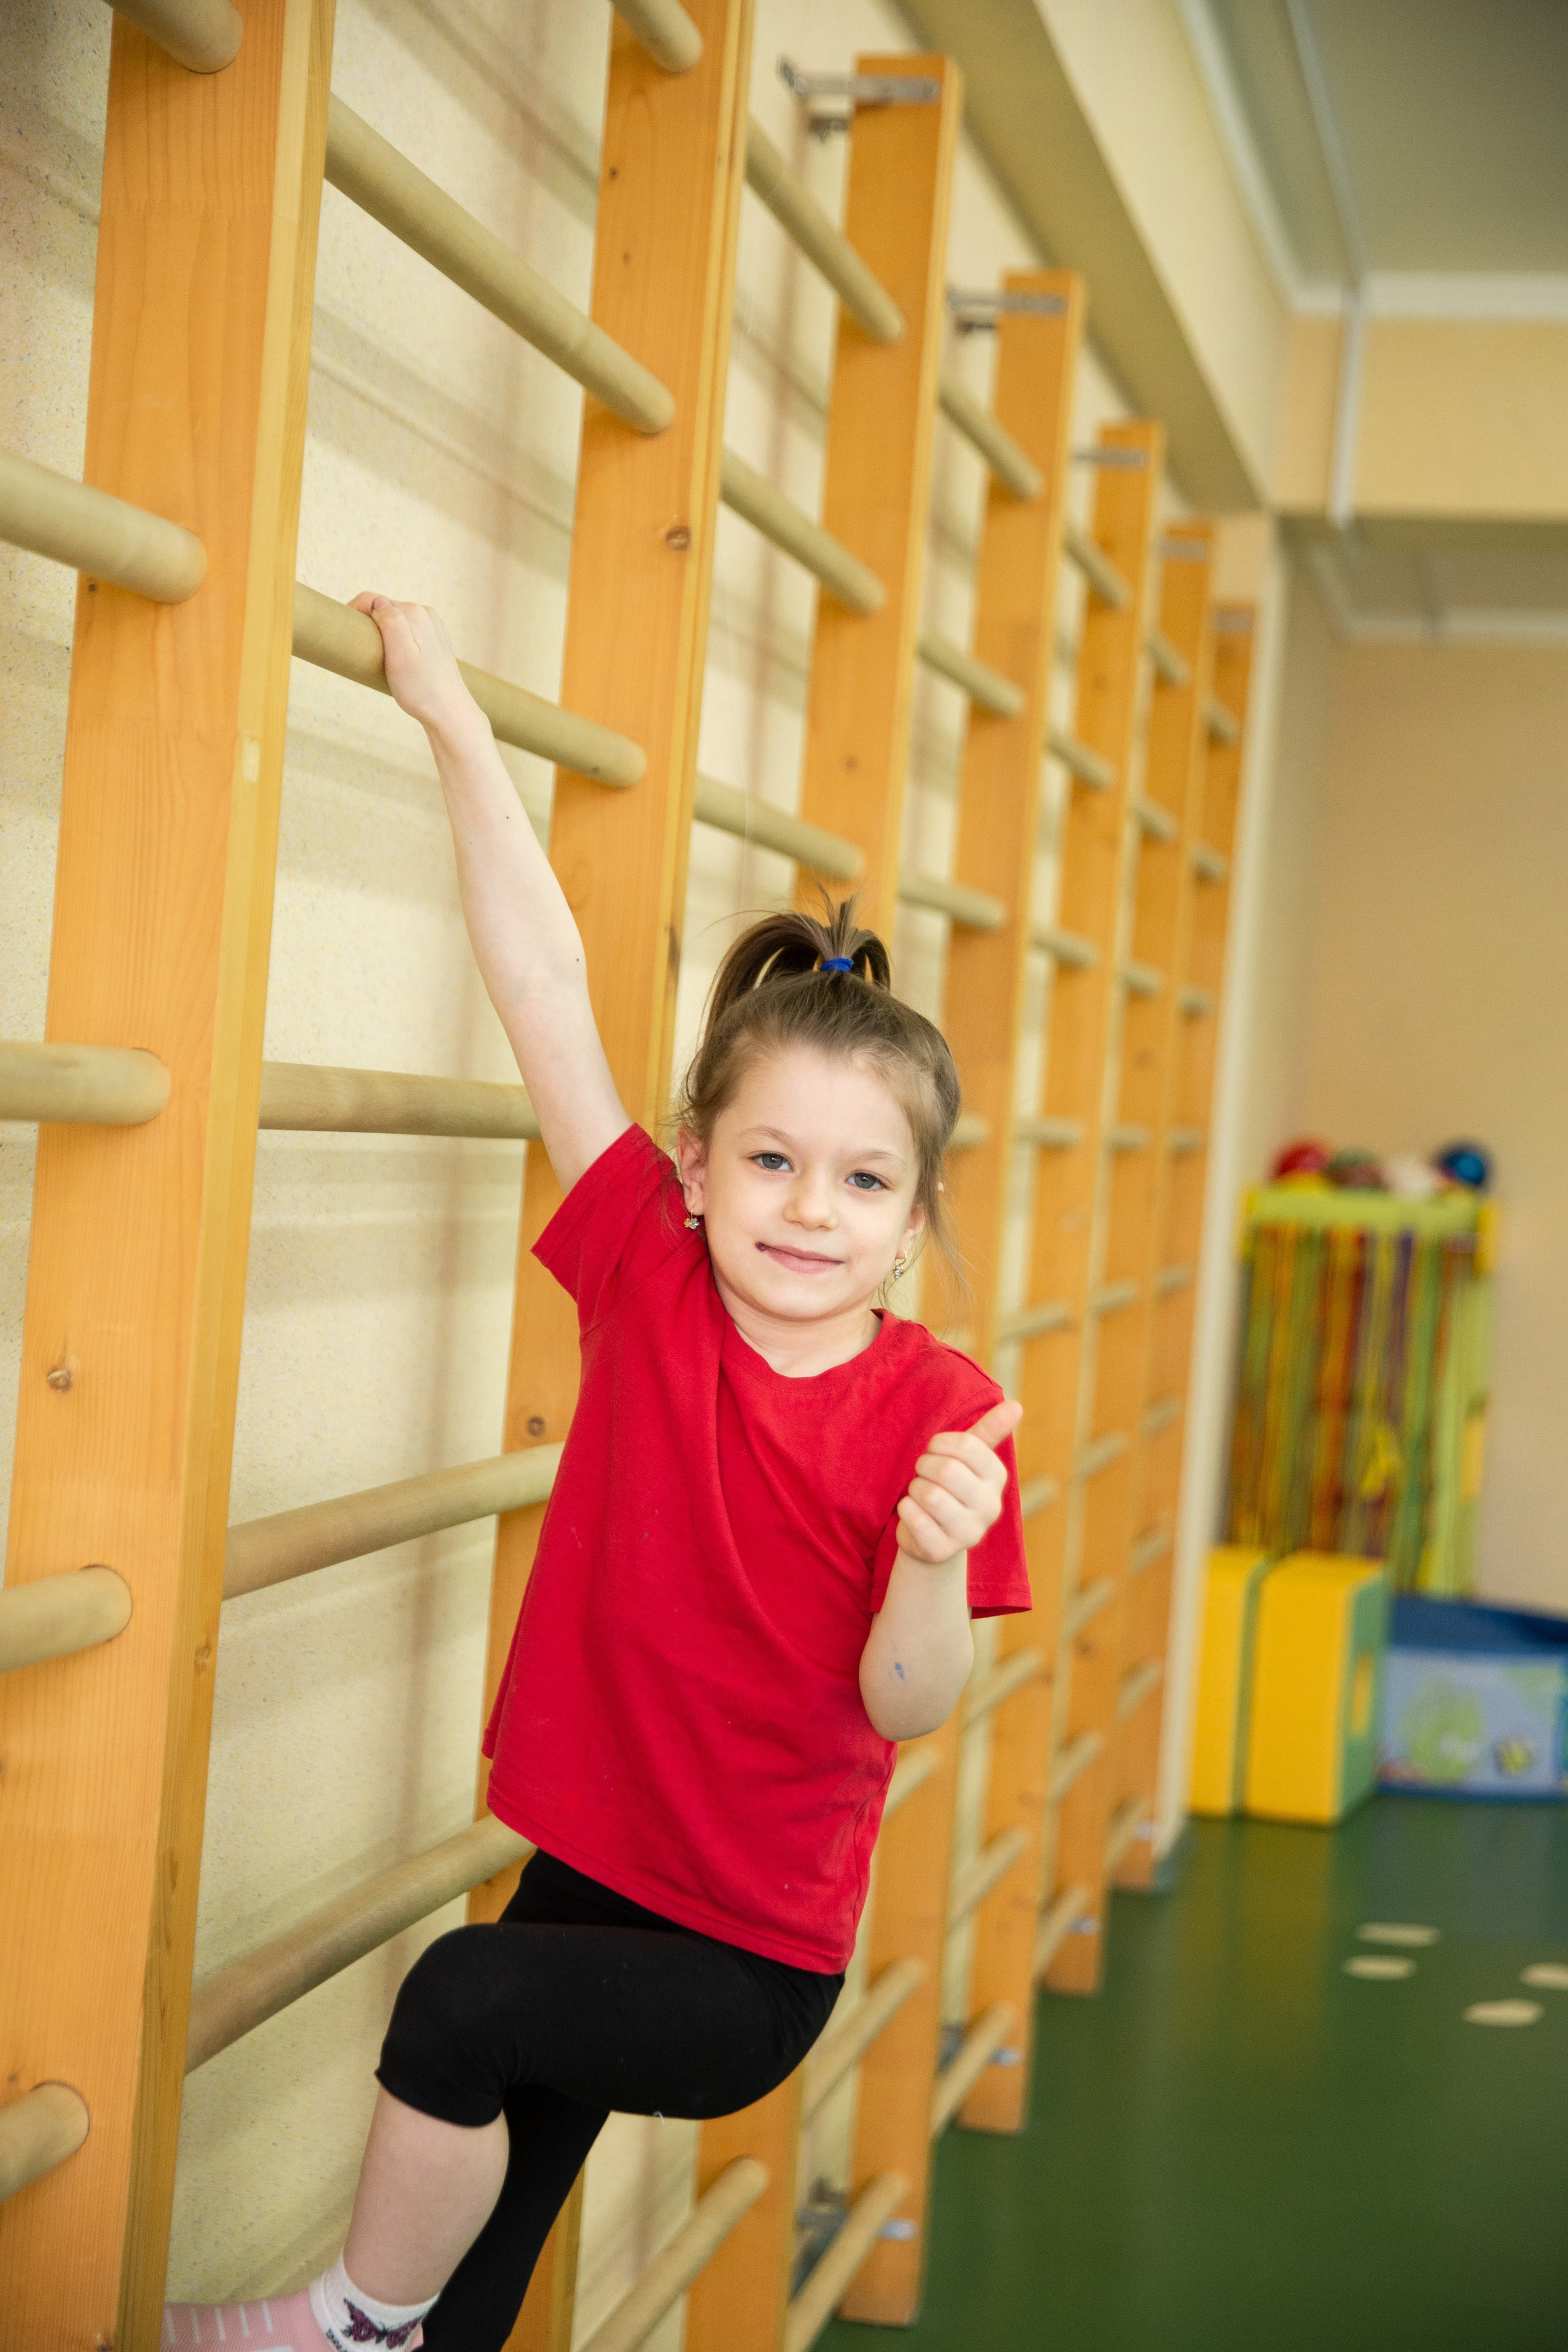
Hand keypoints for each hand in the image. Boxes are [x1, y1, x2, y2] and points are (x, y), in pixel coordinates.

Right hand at [351, 593, 480, 738]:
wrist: (447, 712)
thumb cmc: (420, 689)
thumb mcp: (399, 655)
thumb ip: (391, 622)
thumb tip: (379, 602)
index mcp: (414, 613)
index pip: (372, 600)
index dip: (353, 613)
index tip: (345, 633)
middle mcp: (425, 614)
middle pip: (385, 609)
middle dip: (368, 624)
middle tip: (361, 650)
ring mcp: (432, 626)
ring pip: (396, 620)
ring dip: (382, 632)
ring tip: (378, 656)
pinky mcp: (434, 639)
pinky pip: (407, 631)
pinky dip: (396, 640)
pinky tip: (395, 659)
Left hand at [895, 1398, 1022, 1564]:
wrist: (933, 1538)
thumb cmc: (950, 1488)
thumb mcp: (968, 1458)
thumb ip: (990, 1430)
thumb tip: (1016, 1405)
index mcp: (997, 1478)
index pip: (969, 1446)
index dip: (940, 1444)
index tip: (934, 1450)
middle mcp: (990, 1507)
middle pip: (947, 1470)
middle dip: (924, 1466)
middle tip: (924, 1474)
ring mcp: (969, 1533)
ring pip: (928, 1495)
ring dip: (914, 1489)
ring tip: (920, 1495)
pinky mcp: (943, 1550)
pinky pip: (914, 1518)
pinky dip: (905, 1510)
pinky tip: (913, 1513)